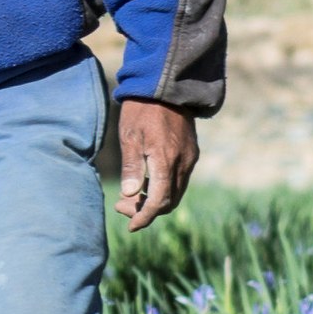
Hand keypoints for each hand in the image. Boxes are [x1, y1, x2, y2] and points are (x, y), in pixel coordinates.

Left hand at [115, 98, 199, 233]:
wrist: (166, 86)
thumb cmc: (141, 110)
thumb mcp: (129, 136)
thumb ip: (132, 167)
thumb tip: (131, 195)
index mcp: (166, 160)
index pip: (159, 201)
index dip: (144, 217)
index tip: (131, 226)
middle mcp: (183, 163)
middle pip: (169, 201)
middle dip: (146, 210)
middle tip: (121, 206)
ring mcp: (190, 159)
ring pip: (175, 192)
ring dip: (154, 200)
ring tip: (129, 196)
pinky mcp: (191, 153)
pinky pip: (179, 180)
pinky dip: (162, 188)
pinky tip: (144, 183)